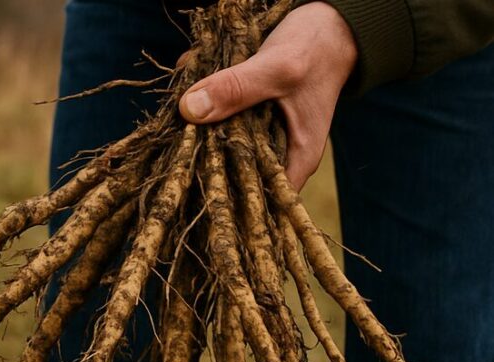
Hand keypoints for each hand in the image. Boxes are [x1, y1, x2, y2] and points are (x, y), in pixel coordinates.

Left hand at [179, 2, 357, 188]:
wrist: (327, 24)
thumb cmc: (315, 49)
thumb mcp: (277, 69)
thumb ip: (237, 90)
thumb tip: (189, 110)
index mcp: (295, 159)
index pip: (259, 201)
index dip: (226, 202)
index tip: (190, 190)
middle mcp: (276, 154)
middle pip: (232, 175)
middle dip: (201, 165)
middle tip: (171, 155)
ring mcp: (260, 137)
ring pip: (220, 147)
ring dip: (196, 135)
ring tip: (170, 129)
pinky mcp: (246, 118)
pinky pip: (217, 121)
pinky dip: (199, 110)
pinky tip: (179, 100)